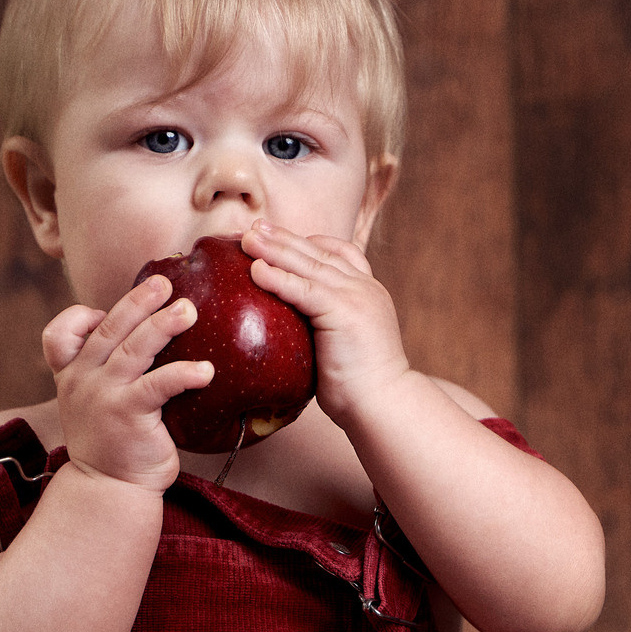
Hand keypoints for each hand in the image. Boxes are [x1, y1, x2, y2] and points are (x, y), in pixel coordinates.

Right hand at [44, 276, 211, 490]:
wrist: (109, 489)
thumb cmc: (113, 445)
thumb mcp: (96, 405)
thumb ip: (108, 375)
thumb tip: (150, 340)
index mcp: (71, 376)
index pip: (58, 336)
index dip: (76, 318)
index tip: (100, 311)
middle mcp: (82, 381)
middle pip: (108, 329)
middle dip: (138, 301)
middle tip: (165, 282)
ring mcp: (103, 395)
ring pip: (133, 349)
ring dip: (162, 325)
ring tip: (189, 310)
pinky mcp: (128, 413)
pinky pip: (158, 384)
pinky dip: (184, 373)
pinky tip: (207, 370)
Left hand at [239, 220, 411, 423]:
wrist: (384, 405)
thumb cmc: (361, 390)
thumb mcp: (344, 348)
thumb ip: (324, 330)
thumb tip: (292, 336)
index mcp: (369, 293)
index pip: (339, 254)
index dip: (309, 243)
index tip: (281, 237)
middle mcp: (365, 288)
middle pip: (319, 252)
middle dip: (283, 238)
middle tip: (254, 226)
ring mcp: (357, 296)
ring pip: (309, 264)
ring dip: (274, 248)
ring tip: (246, 237)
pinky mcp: (344, 310)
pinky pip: (303, 288)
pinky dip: (277, 277)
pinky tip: (255, 269)